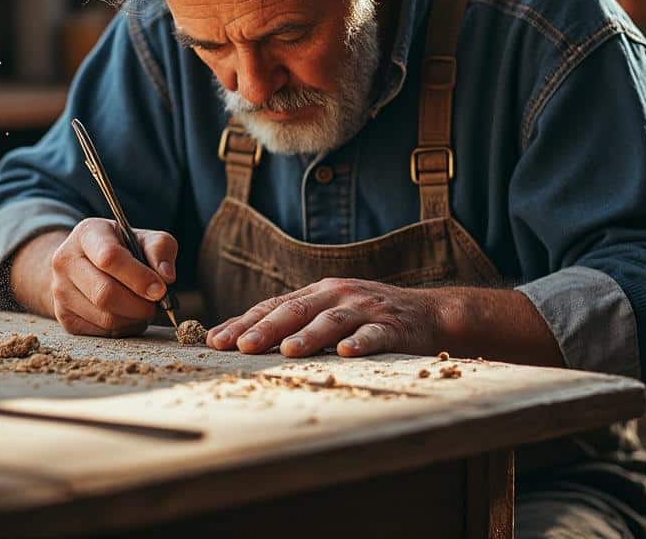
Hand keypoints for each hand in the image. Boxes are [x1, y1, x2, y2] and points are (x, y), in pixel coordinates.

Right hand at [48, 218, 176, 336]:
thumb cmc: (121, 249)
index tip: (160, 289)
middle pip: (105, 294)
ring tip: (143, 307)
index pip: (109, 257)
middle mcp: (65, 261)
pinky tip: (127, 315)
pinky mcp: (64, 317)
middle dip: (140, 304)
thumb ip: (160, 249)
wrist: (85, 263)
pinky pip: (102, 333)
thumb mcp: (143, 238)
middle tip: (156, 304)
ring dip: (134, 318)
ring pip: (105, 318)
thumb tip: (166, 277)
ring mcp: (60, 291)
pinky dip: (124, 329)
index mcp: (87, 234)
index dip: (139, 277)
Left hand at [206, 278, 442, 357]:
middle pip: (296, 311)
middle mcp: (337, 295)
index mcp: (317, 292)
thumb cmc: (369, 316)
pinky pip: (374, 335)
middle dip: (266, 329)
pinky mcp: (392, 326)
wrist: (429, 313)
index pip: (273, 306)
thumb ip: (294, 321)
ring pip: (331, 321)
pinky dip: (359, 343)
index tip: (216, 341)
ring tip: (287, 350)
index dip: (244, 322)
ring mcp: (365, 308)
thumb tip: (244, 340)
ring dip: (308, 335)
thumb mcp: (329, 311)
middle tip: (241, 347)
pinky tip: (345, 353)